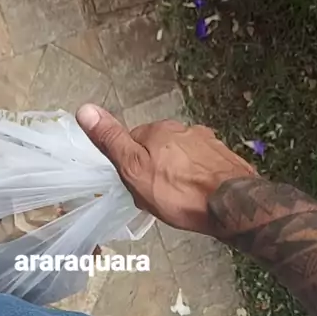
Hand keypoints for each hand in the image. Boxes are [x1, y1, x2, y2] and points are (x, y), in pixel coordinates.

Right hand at [76, 104, 255, 235]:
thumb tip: (85, 110)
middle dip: (155, 169)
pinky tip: (198, 197)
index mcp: (158, 131)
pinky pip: (202, 167)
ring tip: (179, 200)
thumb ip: (111, 140)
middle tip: (156, 196)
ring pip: (182, 158)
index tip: (135, 184)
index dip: (131, 165)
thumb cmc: (179, 192)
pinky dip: (198, 179)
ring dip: (177, 174)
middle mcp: (184, 130)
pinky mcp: (225, 158)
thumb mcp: (134, 169)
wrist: (231, 205)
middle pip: (159, 149)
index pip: (134, 142)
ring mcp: (207, 143)